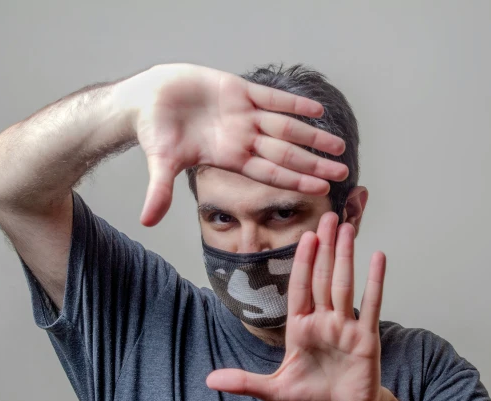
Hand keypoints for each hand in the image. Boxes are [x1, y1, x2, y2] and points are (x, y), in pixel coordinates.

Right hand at [113, 63, 349, 225]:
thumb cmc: (153, 131)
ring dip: (314, 135)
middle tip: (343, 171)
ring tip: (339, 145)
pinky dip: (294, 103)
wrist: (148, 98)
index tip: (321, 191)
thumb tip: (147, 222)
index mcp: (229, 157)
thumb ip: (160, 191)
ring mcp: (243, 114)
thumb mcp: (160, 162)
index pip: (270, 172)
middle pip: (287, 152)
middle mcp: (242, 138)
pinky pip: (273, 98)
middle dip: (314, 163)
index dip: (296, 181)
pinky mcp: (239, 89)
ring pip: (287, 126)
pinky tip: (318, 110)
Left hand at [205, 212, 387, 400]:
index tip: (306, 236)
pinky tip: (377, 257)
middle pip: (323, 278)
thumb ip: (245, 382)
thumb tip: (209, 380)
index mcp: (300, 328)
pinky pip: (371, 305)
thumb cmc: (311, 399)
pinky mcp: (366, 338)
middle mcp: (323, 321)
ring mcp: (345, 327)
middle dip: (325, 248)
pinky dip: (375, 281)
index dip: (303, 262)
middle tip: (329, 217)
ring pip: (344, 284)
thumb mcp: (275, 391)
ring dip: (346, 256)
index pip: (300, 288)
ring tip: (348, 228)